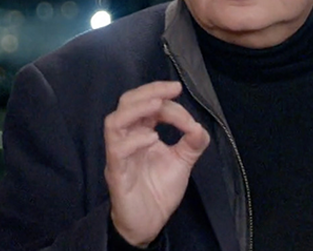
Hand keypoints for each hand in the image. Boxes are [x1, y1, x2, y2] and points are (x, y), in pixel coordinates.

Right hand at [104, 81, 210, 246]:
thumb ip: (192, 143)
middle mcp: (126, 139)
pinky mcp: (116, 173)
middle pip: (126, 103)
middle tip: (171, 89)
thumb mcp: (182, 162)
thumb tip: (199, 126)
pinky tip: (152, 139)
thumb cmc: (158, 190)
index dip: (166, 99)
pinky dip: (135, 139)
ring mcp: (118, 155)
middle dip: (148, 91)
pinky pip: (117, 150)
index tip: (184, 99)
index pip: (147, 104)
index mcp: (140, 132)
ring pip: (114, 122)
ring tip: (158, 106)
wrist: (149, 223)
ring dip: (137, 110)